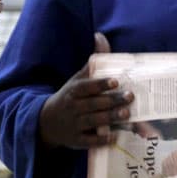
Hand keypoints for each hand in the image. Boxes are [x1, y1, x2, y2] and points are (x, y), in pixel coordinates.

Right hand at [37, 33, 132, 148]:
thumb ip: (92, 63)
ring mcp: (74, 125)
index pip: (87, 87)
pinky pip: (89, 141)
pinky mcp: (76, 140)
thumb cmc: (69, 96)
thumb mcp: (76, 79)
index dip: (101, 84)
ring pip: (93, 121)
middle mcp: (72, 107)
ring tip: (127, 114)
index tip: (116, 81)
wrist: (46, 122)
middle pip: (94, 104)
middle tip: (130, 97)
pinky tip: (114, 137)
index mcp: (73, 91)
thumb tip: (100, 36)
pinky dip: (100, 140)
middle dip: (112, 101)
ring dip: (110, 118)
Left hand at [161, 143, 176, 177]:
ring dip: (169, 157)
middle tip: (174, 155)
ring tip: (171, 159)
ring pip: (170, 158)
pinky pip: (165, 162)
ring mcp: (174, 173)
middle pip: (175, 154)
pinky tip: (167, 163)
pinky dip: (165, 161)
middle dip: (174, 153)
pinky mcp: (167, 174)